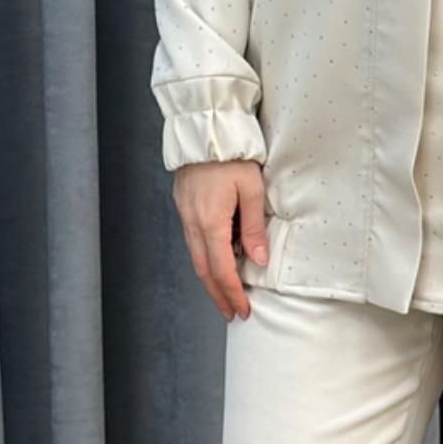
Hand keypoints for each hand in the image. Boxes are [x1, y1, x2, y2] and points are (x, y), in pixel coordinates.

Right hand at [172, 159, 270, 320]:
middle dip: (218, 296)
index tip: (242, 310)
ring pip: (196, 258)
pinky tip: (218, 264)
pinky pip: (194, 242)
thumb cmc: (232, 156)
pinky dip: (206, 260)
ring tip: (225, 295)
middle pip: (204, 271)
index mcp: (210, 222)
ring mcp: (185, 216)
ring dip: (210, 280)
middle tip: (232, 314)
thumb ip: (253, 227)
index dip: (232, 293)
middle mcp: (193, 224)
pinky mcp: (184, 207)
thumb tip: (258, 259)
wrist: (205, 130)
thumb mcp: (251, 190)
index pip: (221, 270)